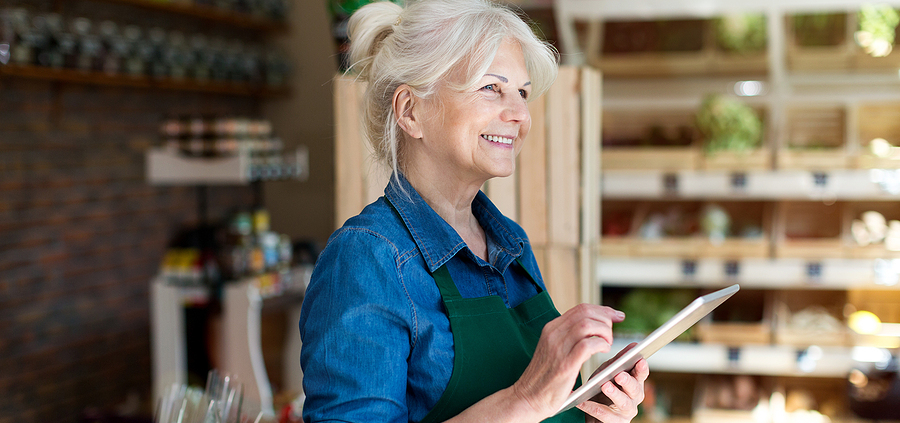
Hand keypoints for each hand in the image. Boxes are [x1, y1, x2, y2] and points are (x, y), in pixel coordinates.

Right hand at [511, 304, 625, 418]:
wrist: (527, 397)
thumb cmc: (544, 377)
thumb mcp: (552, 349)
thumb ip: (568, 337)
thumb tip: (593, 328)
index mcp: (551, 328)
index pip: (581, 309)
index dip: (603, 310)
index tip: (617, 316)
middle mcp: (553, 334)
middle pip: (586, 313)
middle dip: (606, 320)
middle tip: (611, 335)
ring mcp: (558, 348)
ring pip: (588, 325)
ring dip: (604, 333)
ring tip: (607, 345)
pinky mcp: (565, 364)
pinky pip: (588, 345)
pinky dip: (600, 345)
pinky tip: (603, 351)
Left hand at [577, 353, 648, 422]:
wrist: (593, 413)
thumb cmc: (602, 389)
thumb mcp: (608, 372)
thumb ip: (619, 361)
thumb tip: (633, 345)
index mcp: (635, 383)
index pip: (641, 374)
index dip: (642, 368)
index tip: (640, 360)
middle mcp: (634, 398)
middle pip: (635, 389)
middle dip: (628, 381)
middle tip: (619, 375)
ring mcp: (626, 412)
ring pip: (623, 403)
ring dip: (614, 394)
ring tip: (604, 386)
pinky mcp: (615, 422)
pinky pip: (604, 415)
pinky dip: (592, 407)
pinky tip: (582, 401)